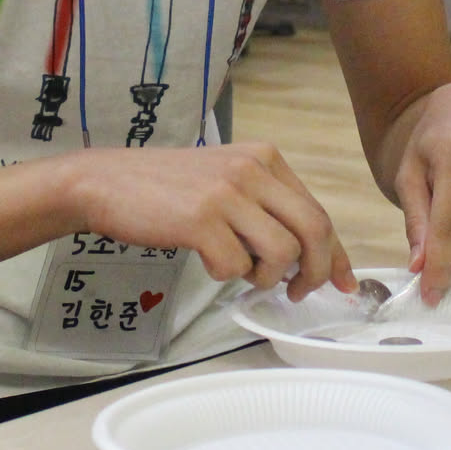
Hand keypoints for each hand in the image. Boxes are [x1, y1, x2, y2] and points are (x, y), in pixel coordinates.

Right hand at [66, 143, 354, 299]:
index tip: (345, 282)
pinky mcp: (201, 220)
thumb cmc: (167, 189)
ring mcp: (226, 193)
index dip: (337, 254)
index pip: (318, 211)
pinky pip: (237, 266)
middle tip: (298, 292)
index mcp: (265, 158)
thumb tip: (310, 258)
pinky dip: (227, 275)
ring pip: (282, 252)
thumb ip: (267, 210)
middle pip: (314, 229)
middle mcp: (252, 169)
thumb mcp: (227, 181)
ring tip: (243, 273)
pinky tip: (209, 262)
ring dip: (267, 277)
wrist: (106, 182)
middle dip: (316, 271)